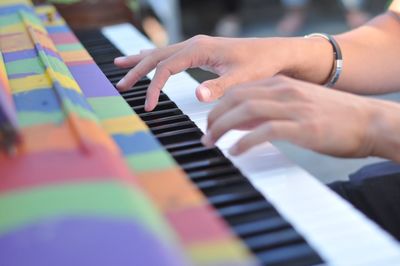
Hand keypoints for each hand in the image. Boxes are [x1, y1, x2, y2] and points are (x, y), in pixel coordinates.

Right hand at [114, 35, 314, 110]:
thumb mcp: (241, 78)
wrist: (274, 53)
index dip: (153, 87)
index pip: (165, 67)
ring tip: (121, 65)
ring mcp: (196, 47)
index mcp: (199, 49)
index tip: (147, 106)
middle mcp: (194, 44)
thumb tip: (196, 96)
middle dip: (137, 70)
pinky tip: (147, 58)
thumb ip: (219, 87)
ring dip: (141, 61)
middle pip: (157, 56)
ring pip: (161, 53)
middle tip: (119, 84)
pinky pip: (171, 54)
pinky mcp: (201, 52)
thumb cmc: (260, 64)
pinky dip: (155, 58)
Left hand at [202, 75, 399, 160]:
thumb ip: (267, 111)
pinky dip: (245, 141)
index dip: (218, 106)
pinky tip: (235, 152)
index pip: (239, 90)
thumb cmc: (332, 118)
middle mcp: (284, 90)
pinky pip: (264, 131)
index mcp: (281, 84)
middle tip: (205, 135)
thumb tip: (239, 123)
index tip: (209, 123)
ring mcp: (293, 107)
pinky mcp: (302, 127)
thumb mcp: (296, 106)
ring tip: (212, 143)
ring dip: (223, 127)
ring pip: (245, 111)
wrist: (370, 122)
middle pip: (236, 98)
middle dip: (214, 117)